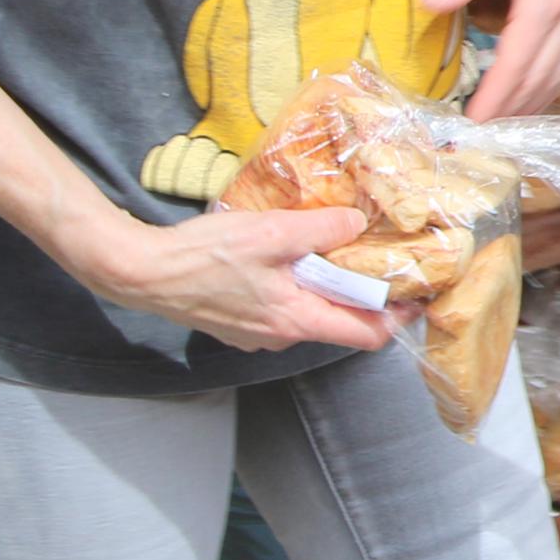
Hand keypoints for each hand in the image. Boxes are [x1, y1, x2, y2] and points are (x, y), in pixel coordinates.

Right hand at [72, 203, 395, 352]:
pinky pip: (282, 307)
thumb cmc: (204, 255)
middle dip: (364, 294)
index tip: (417, 292)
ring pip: (309, 312)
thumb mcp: (272, 232)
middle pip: (340, 322)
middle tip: (381, 258)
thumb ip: (322, 229)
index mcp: (296, 320)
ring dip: (326, 286)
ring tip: (336, 248)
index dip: (397, 317)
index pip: (366, 335)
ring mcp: (256, 333)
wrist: (141, 273)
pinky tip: (290, 256)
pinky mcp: (238, 323)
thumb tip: (358, 223)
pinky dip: (296, 285)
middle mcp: (280, 336)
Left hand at [430, 0, 559, 118]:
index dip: (495, 98)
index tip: (473, 122)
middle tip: (482, 135)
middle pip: (541, 79)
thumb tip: (428, 5)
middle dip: (512, 111)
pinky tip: (537, 92)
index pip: (516, 64)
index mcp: (547, 0)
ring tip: (505, 124)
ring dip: (534, 104)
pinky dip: (554, 84)